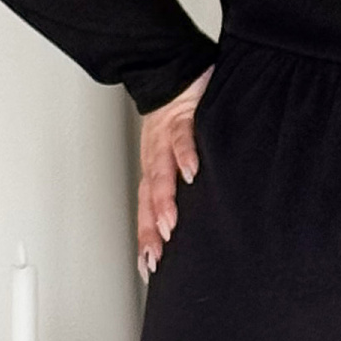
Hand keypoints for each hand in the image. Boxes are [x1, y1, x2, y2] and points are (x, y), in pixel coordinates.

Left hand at [136, 65, 211, 280]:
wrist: (174, 72)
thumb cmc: (178, 119)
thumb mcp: (178, 156)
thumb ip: (185, 187)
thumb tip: (193, 221)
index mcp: (155, 171)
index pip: (147, 211)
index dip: (146, 239)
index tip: (150, 268)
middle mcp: (155, 158)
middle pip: (149, 199)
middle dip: (151, 229)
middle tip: (157, 257)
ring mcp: (165, 139)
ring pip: (161, 173)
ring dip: (164, 199)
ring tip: (169, 223)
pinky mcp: (182, 117)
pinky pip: (182, 138)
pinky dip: (185, 155)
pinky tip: (192, 173)